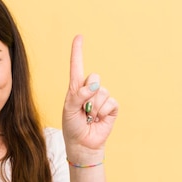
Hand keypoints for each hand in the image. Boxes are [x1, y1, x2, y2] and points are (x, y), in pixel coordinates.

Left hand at [62, 35, 117, 156]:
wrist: (83, 144)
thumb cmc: (72, 126)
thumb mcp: (69, 110)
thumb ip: (78, 95)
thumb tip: (94, 84)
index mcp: (75, 88)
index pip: (77, 66)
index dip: (78, 51)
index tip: (79, 36)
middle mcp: (89, 89)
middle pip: (94, 77)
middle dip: (87, 93)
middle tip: (82, 109)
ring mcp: (101, 98)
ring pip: (101, 92)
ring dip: (94, 107)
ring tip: (89, 117)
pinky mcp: (111, 107)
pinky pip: (110, 102)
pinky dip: (103, 112)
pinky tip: (98, 119)